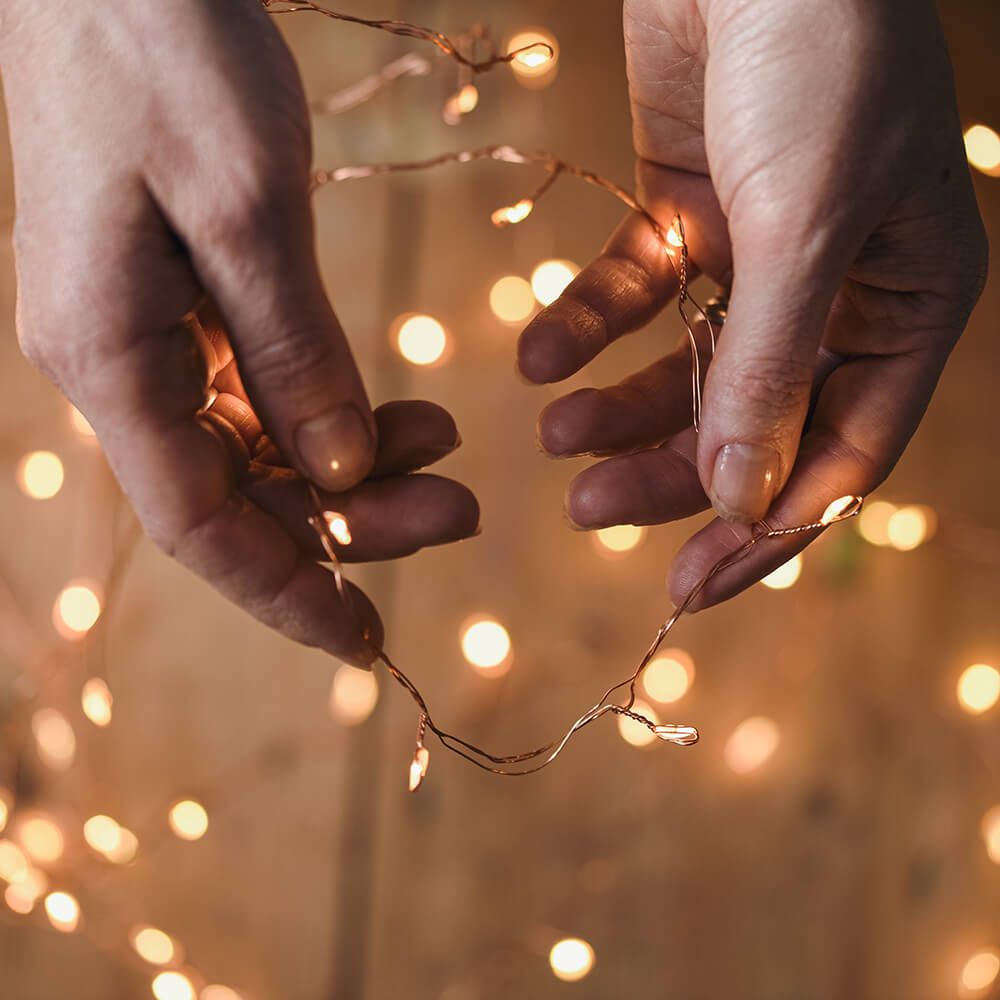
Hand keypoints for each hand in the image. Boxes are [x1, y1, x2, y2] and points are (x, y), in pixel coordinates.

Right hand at [0, 0, 478, 662]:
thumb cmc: (162, 51)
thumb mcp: (245, 210)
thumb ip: (293, 353)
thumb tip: (337, 471)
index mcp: (109, 358)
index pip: (201, 527)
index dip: (287, 594)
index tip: (366, 643)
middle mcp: (119, 363)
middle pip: (241, 494)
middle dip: (351, 523)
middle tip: (462, 515)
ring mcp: (150, 331)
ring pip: (260, 448)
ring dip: (356, 466)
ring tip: (451, 452)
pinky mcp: (184, 297)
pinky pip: (264, 390)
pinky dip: (339, 409)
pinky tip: (407, 410)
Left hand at [518, 0, 987, 608]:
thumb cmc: (818, 59)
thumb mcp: (803, 229)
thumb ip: (772, 371)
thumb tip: (743, 502)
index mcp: (905, 308)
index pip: (839, 456)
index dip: (764, 531)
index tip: (688, 587)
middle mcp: (838, 291)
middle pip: (752, 422)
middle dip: (671, 472)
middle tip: (587, 512)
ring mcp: (760, 254)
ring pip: (686, 368)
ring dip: (618, 410)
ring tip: (554, 441)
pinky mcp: (686, 212)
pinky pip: (633, 293)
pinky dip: (582, 326)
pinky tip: (536, 358)